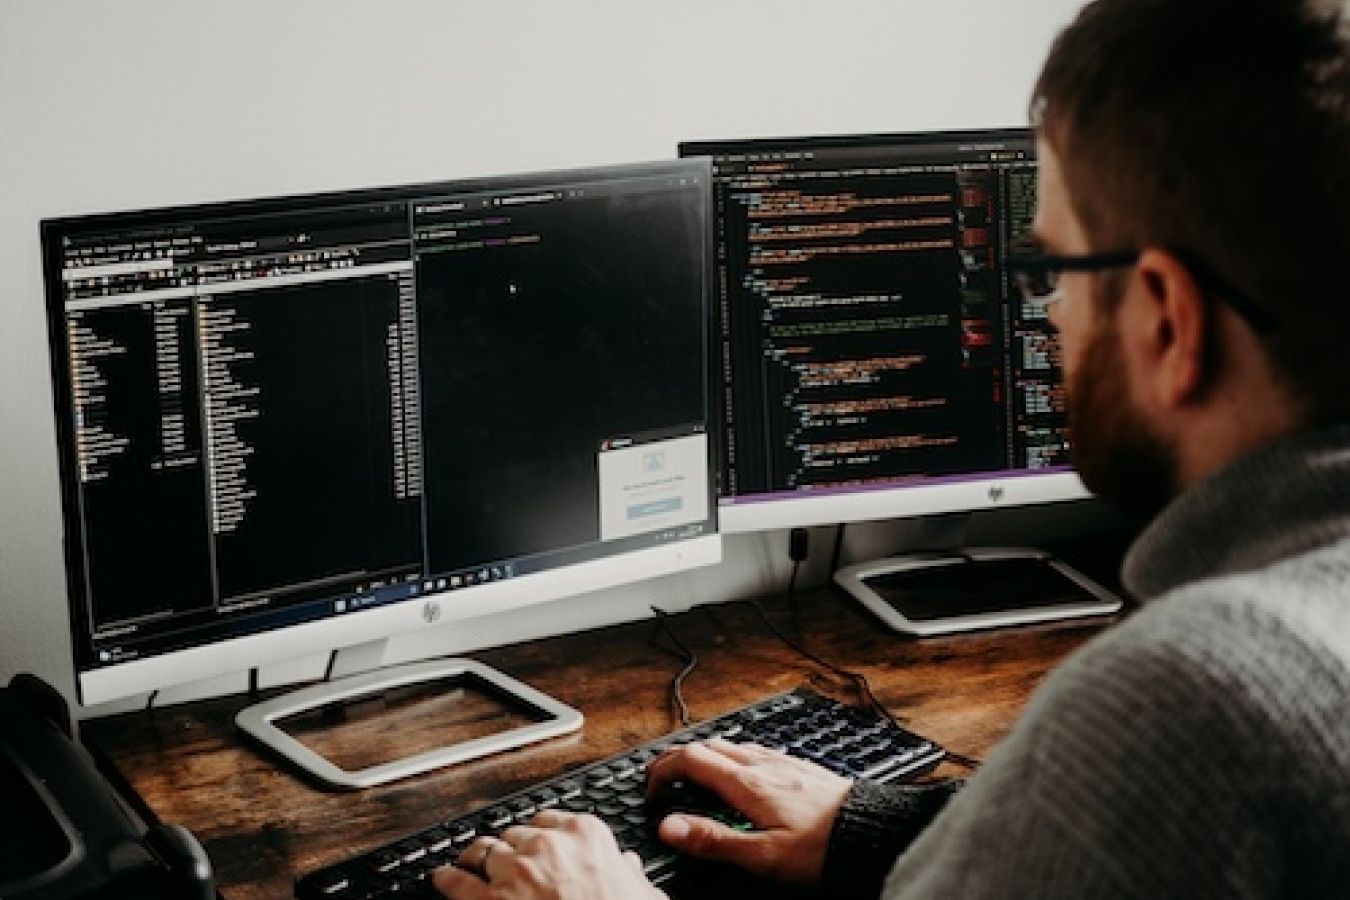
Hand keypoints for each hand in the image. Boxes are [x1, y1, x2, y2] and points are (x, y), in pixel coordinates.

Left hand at [432, 809, 666, 899]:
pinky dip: (446, 879)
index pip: (550, 820)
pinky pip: (458, 883)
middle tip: (502, 856)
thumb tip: (629, 867)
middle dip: (508, 846)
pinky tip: (441, 878)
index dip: (539, 834)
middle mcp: (546, 845)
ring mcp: (515, 871)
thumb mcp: (642, 892)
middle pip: (515, 834)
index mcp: (584, 834)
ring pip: (484, 851)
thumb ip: (630, 874)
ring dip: (476, 857)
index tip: (536, 840)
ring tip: (467, 860)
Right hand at [645, 738, 851, 885]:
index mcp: (747, 784)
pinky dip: (734, 757)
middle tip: (663, 779)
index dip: (662, 770)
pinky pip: (757, 751)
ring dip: (706, 755)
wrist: (874, 834)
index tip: (651, 790)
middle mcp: (764, 764)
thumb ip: (713, 840)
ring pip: (733, 745)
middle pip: (708, 745)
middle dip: (679, 758)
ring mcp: (783, 762)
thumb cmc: (824, 848)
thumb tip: (670, 827)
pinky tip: (743, 776)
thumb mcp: (761, 856)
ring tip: (695, 776)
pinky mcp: (801, 768)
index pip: (691, 758)